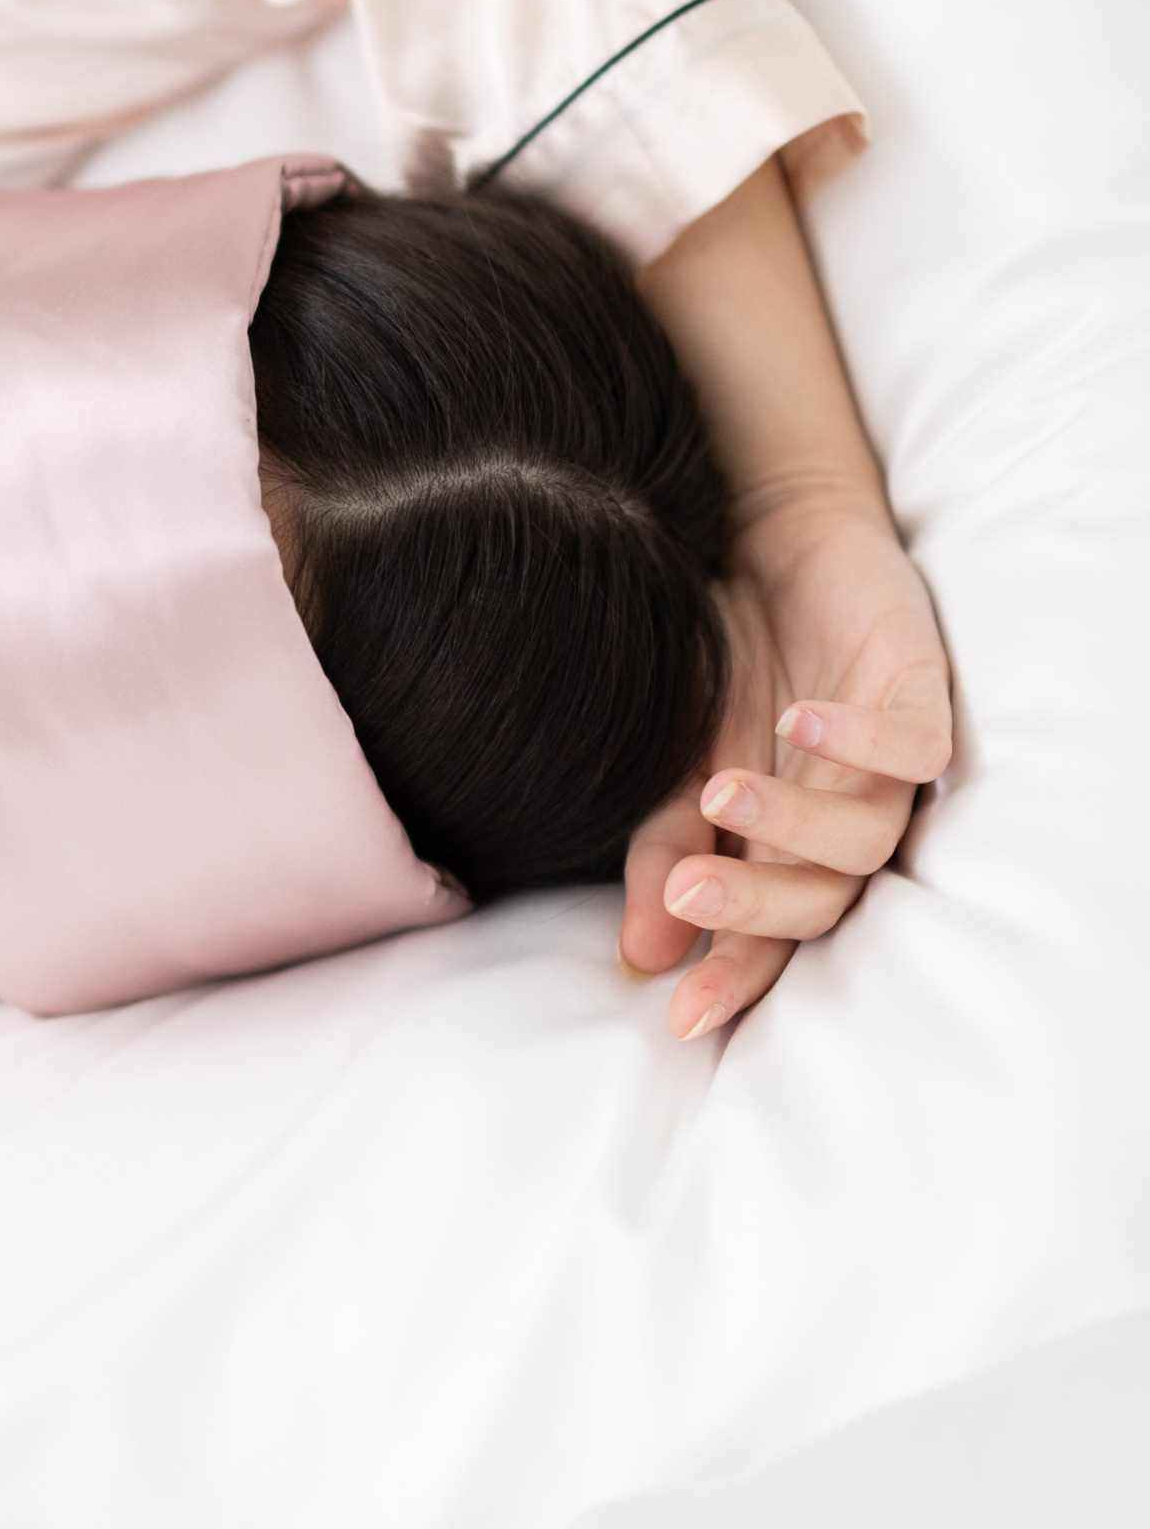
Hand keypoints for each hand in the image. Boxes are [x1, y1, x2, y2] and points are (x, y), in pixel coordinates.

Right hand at [617, 497, 954, 1041]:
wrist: (765, 543)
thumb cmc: (721, 660)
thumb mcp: (671, 761)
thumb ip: (665, 849)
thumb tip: (642, 953)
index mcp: (781, 846)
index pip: (770, 934)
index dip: (735, 977)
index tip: (682, 1015)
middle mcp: (841, 818)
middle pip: (825, 898)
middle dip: (756, 902)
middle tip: (689, 889)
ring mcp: (884, 762)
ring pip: (869, 834)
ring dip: (793, 820)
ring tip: (720, 788)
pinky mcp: (917, 693)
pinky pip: (913, 743)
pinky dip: (860, 739)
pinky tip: (801, 721)